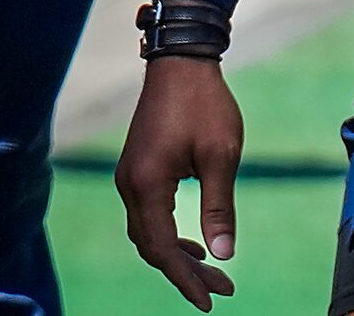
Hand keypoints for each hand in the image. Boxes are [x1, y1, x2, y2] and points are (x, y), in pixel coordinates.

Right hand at [115, 54, 243, 309]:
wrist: (181, 61)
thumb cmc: (204, 104)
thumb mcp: (221, 156)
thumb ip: (219, 207)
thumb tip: (223, 254)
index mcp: (147, 185)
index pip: (163, 248)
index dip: (186, 279)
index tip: (211, 300)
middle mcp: (130, 184)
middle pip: (152, 246)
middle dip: (184, 272)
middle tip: (221, 289)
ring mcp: (129, 175)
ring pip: (147, 232)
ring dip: (176, 255)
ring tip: (211, 271)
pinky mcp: (136, 168)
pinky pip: (146, 215)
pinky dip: (168, 235)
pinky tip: (193, 241)